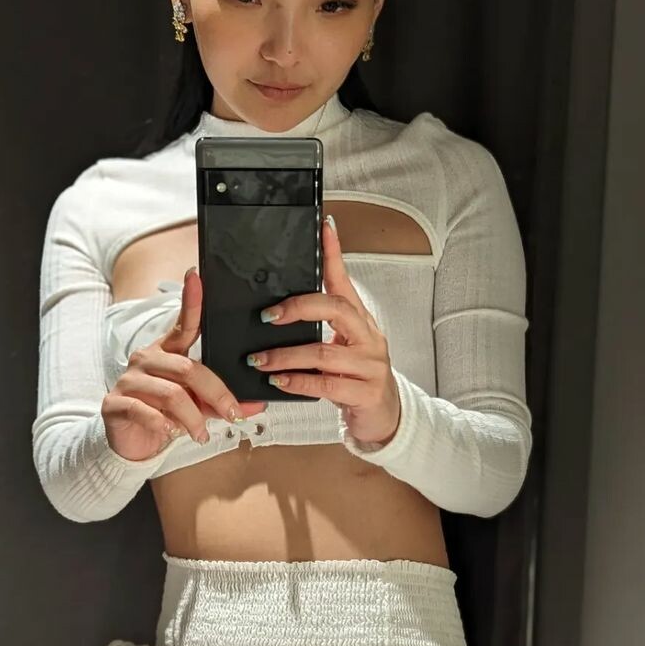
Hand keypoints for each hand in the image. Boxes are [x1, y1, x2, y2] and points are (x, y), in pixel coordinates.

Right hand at [102, 268, 266, 461]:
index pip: (183, 324)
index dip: (191, 301)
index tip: (196, 276)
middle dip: (217, 394)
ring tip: (201, 434)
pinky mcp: (115, 402)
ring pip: (172, 394)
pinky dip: (165, 425)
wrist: (130, 441)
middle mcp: (146, 358)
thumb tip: (255, 405)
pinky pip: (145, 411)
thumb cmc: (165, 416)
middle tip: (233, 414)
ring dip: (193, 418)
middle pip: (189, 369)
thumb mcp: (197, 406)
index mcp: (167, 352)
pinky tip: (170, 432)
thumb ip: (221, 402)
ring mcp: (129, 379)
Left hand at [245, 217, 401, 445]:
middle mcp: (368, 337)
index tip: (323, 227)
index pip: (344, 280)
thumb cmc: (356, 379)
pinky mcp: (366, 393)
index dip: (333, 253)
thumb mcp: (340, 347)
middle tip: (267, 316)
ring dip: (285, 356)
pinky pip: (326, 384)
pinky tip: (278, 381)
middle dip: (297, 308)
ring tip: (259, 360)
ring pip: (322, 352)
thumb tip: (279, 311)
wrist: (384, 417)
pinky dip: (297, 382)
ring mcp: (370, 365)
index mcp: (359, 321)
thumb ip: (318, 329)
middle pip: (335, 308)